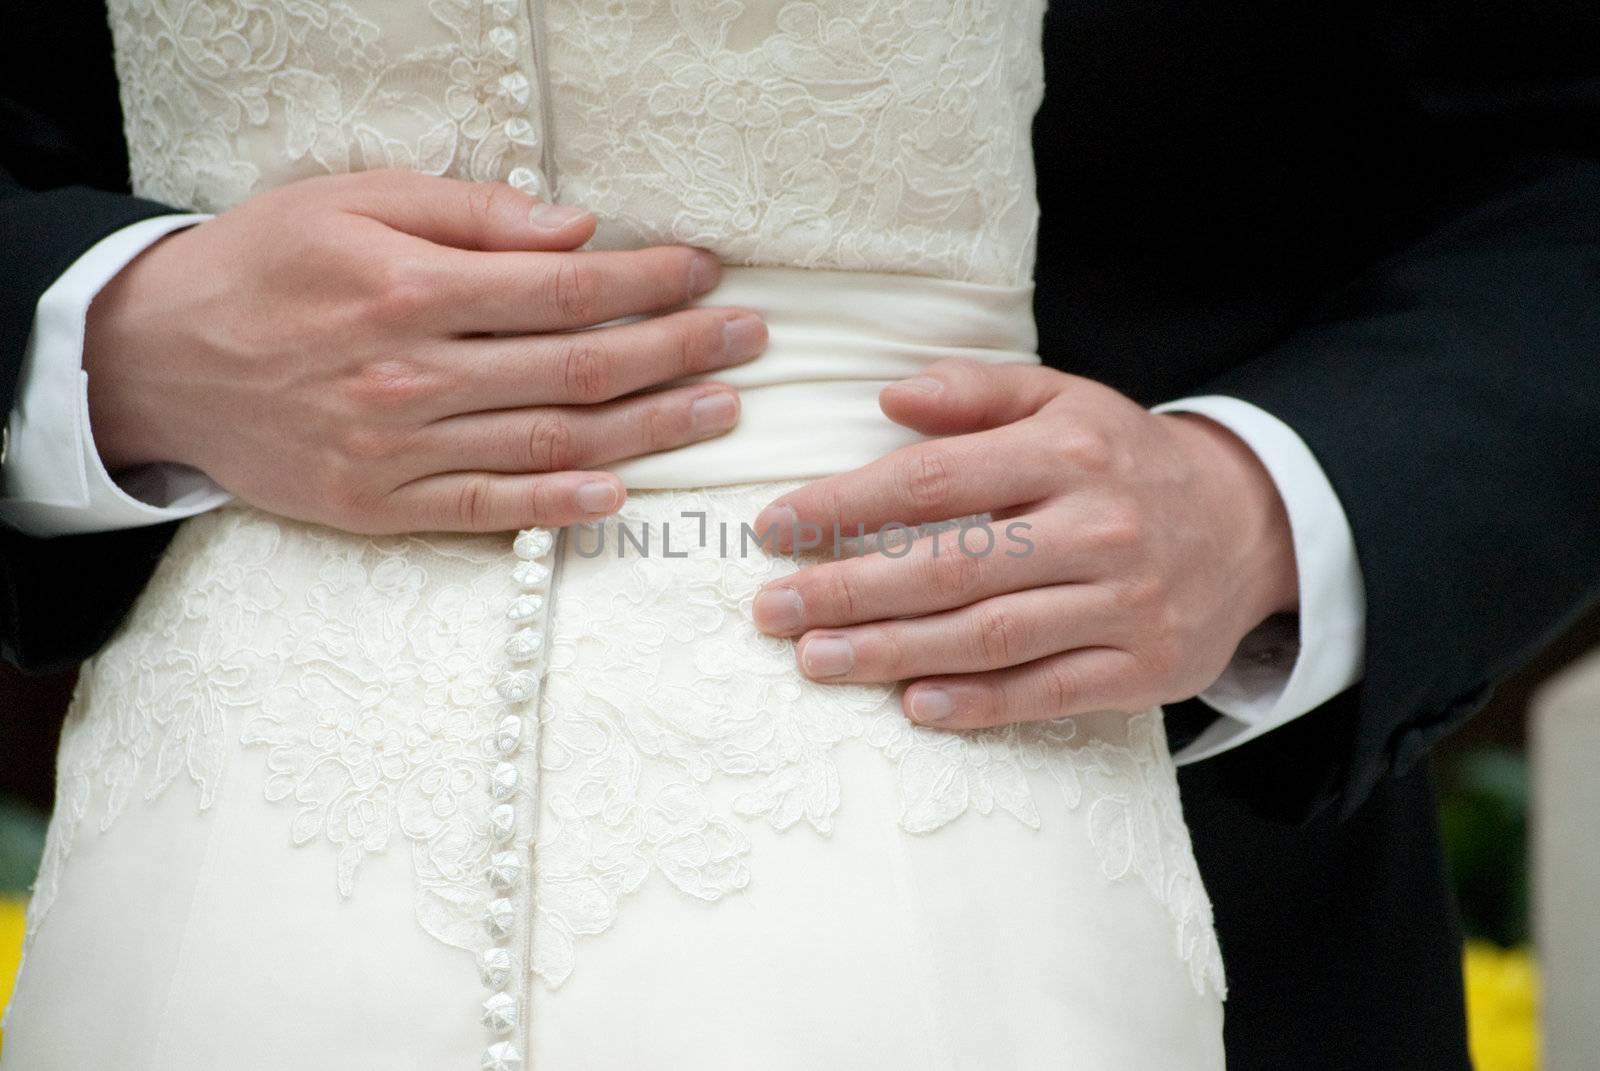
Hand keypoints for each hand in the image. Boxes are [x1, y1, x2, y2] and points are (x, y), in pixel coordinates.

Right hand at [83, 170, 766, 532]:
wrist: (156, 361)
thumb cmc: (263, 265)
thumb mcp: (351, 201)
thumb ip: (471, 216)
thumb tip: (576, 228)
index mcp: (409, 289)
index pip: (564, 289)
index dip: (647, 283)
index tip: (704, 274)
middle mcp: (412, 376)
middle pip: (577, 368)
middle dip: (676, 351)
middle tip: (747, 338)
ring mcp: (396, 450)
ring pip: (551, 444)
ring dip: (648, 429)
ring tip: (719, 408)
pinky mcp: (378, 506)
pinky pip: (486, 512)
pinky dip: (558, 509)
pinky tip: (622, 494)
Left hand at [750, 360, 1297, 728]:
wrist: (1248, 524)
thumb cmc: (1124, 460)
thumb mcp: (1063, 400)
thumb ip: (975, 392)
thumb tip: (888, 397)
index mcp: (1065, 452)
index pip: (932, 481)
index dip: (844, 506)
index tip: (775, 528)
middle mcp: (1096, 527)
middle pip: (950, 566)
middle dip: (848, 591)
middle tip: (772, 611)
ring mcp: (1124, 603)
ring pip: (989, 636)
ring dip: (891, 653)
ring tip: (815, 660)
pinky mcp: (1144, 668)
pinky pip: (1048, 691)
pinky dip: (978, 704)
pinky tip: (913, 706)